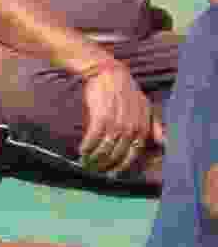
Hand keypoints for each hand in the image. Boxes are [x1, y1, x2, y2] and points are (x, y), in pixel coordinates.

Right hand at [87, 60, 165, 178]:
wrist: (109, 74)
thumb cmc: (127, 91)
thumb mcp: (146, 108)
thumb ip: (155, 127)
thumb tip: (165, 143)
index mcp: (142, 128)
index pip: (132, 155)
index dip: (120, 166)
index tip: (110, 172)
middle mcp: (131, 128)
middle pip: (116, 154)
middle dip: (104, 165)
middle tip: (94, 169)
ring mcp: (116, 123)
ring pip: (105, 149)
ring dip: (94, 158)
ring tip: (85, 161)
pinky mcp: (101, 118)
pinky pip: (93, 138)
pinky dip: (87, 146)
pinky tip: (81, 150)